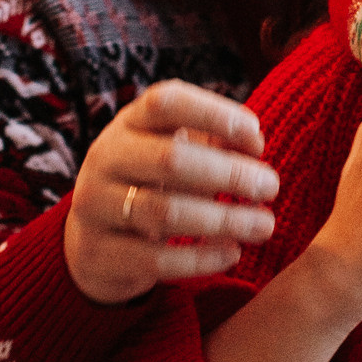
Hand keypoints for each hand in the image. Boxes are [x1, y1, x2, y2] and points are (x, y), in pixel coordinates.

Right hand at [64, 83, 281, 305]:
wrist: (91, 241)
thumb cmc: (150, 185)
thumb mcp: (172, 152)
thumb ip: (211, 142)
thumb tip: (254, 142)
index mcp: (128, 124)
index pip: (165, 102)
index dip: (214, 113)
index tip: (257, 136)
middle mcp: (106, 159)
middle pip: (169, 159)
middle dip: (229, 173)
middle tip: (270, 187)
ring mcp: (96, 206)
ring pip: (164, 212)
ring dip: (223, 219)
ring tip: (263, 225)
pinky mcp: (99, 254)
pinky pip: (155, 258)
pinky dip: (201, 258)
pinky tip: (233, 254)